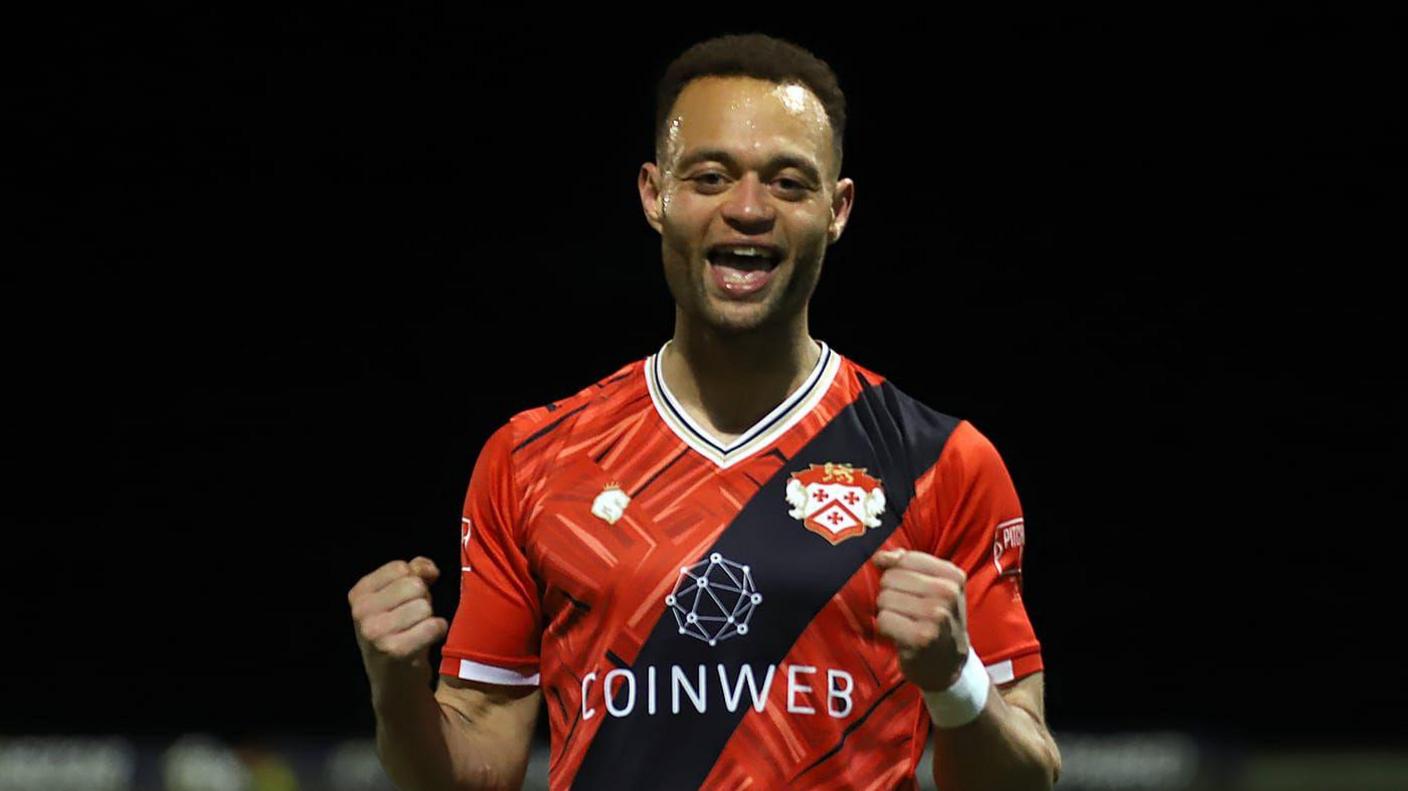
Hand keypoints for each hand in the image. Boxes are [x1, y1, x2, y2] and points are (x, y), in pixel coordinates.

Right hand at [348, 557, 448, 676]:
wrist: (394, 681)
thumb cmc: (399, 631)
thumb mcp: (398, 596)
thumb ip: (415, 571)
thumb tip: (430, 570)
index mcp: (358, 594)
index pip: (400, 567)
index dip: (415, 579)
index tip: (408, 599)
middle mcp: (361, 612)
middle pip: (414, 585)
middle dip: (422, 600)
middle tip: (412, 620)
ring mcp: (375, 632)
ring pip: (425, 605)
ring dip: (428, 617)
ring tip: (415, 632)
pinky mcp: (394, 650)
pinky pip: (433, 625)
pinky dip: (437, 631)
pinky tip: (425, 641)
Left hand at [872, 548, 969, 691]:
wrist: (950, 665)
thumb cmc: (937, 621)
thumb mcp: (934, 587)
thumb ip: (907, 565)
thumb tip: (880, 556)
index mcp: (953, 575)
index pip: (904, 559)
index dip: (894, 572)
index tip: (903, 589)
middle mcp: (947, 593)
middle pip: (890, 578)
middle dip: (891, 594)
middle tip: (906, 611)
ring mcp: (936, 615)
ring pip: (884, 599)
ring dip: (888, 613)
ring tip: (905, 623)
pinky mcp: (921, 637)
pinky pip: (883, 620)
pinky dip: (886, 629)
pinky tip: (902, 636)